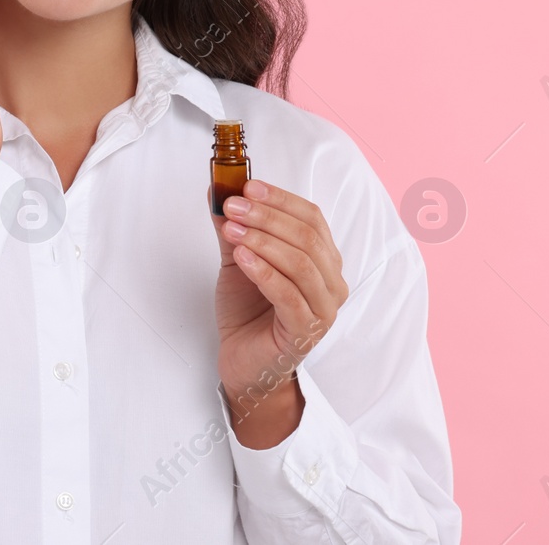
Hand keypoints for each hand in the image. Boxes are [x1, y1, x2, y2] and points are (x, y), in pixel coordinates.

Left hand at [211, 178, 347, 435]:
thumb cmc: (247, 311)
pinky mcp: (306, 332)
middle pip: (307, 237)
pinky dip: (264, 271)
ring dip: (263, 240)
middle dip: (266, 216)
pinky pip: (289, 295)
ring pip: (301, 263)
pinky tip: (241, 256)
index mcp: (323, 260)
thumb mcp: (238, 259)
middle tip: (232, 206)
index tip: (247, 186)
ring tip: (232, 230)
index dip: (280, 199)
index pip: (312, 218)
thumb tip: (217, 189)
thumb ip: (234, 227)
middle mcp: (331, 283)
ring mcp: (323, 309)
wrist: (243, 361)